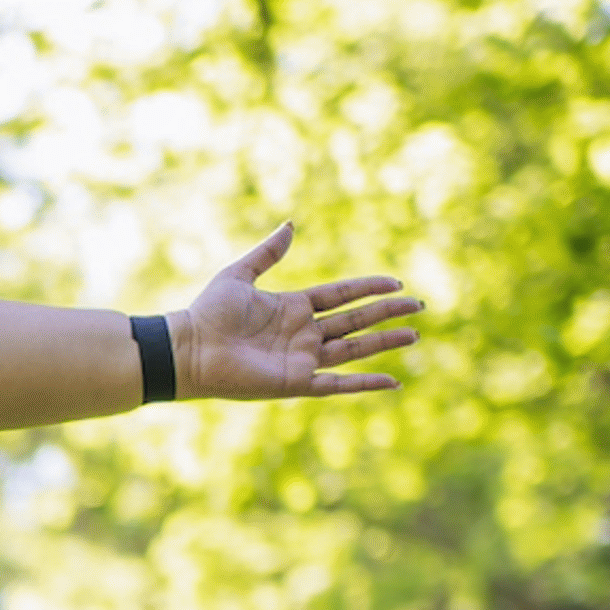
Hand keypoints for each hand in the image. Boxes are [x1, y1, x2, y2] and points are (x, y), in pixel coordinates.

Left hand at [174, 222, 423, 401]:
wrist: (190, 348)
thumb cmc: (209, 312)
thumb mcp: (240, 274)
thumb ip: (268, 252)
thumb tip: (290, 224)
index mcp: (293, 308)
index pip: (342, 296)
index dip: (369, 289)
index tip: (396, 283)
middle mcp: (303, 334)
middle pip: (356, 321)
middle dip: (388, 314)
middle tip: (419, 306)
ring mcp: (302, 359)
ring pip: (354, 349)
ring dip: (385, 342)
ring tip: (415, 335)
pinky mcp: (296, 382)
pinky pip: (338, 384)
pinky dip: (365, 384)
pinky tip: (393, 381)